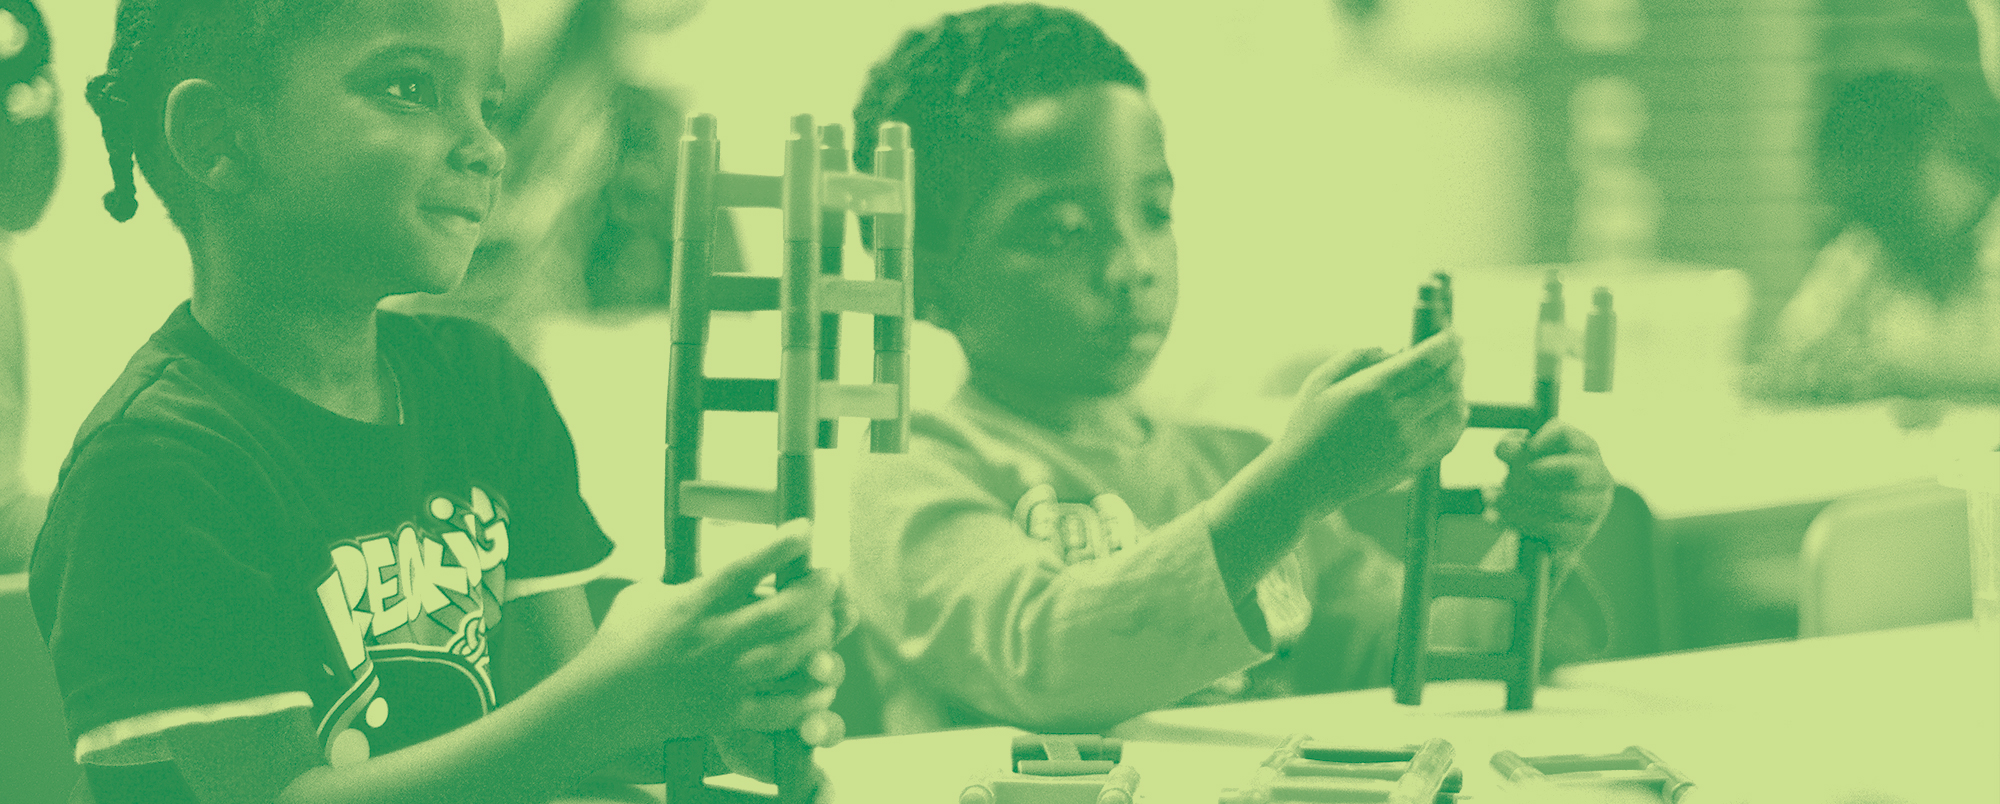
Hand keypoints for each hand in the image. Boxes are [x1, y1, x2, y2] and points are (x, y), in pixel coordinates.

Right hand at [588, 520, 841, 741]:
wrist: (600, 702)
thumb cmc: (622, 641)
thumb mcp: (648, 593)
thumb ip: (689, 579)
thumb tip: (724, 566)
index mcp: (693, 605)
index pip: (742, 569)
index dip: (779, 547)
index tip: (806, 529)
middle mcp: (712, 640)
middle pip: (781, 612)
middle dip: (816, 591)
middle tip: (829, 579)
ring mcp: (722, 680)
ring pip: (788, 656)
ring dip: (819, 637)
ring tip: (828, 623)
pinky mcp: (726, 714)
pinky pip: (780, 709)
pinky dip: (808, 698)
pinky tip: (822, 684)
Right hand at [1264, 332, 1468, 515]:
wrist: (1303, 481)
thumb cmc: (1307, 426)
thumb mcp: (1321, 380)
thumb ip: (1358, 355)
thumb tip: (1395, 349)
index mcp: (1372, 391)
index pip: (1426, 361)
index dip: (1447, 344)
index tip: (1455, 334)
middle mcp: (1395, 417)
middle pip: (1447, 383)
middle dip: (1457, 363)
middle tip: (1455, 354)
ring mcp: (1407, 444)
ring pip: (1454, 411)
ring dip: (1459, 390)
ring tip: (1452, 380)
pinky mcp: (1412, 465)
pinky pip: (1449, 438)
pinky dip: (1456, 419)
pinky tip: (1450, 408)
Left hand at [1492, 421, 1613, 554]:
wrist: (1539, 520)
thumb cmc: (1533, 478)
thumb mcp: (1519, 456)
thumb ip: (1512, 447)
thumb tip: (1505, 450)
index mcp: (1585, 449)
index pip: (1567, 436)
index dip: (1538, 442)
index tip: (1515, 452)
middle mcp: (1599, 476)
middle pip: (1572, 471)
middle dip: (1530, 475)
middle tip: (1506, 481)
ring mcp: (1595, 507)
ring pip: (1561, 502)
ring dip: (1520, 500)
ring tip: (1493, 498)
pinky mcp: (1581, 534)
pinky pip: (1552, 528)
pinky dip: (1520, 521)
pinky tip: (1498, 516)